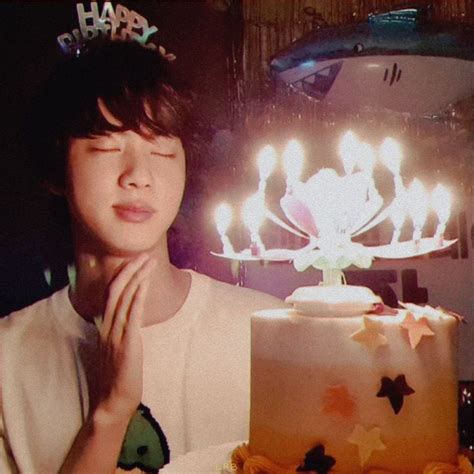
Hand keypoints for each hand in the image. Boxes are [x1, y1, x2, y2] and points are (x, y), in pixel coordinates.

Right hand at [94, 253, 154, 420]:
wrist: (113, 401)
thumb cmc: (118, 376)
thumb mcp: (117, 348)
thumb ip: (121, 331)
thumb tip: (132, 316)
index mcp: (105, 327)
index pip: (111, 293)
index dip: (122, 275)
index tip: (134, 261)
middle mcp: (107, 326)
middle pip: (117, 290)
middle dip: (131, 269)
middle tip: (144, 254)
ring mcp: (115, 334)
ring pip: (124, 298)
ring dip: (137, 277)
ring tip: (149, 262)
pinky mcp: (127, 343)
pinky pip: (131, 315)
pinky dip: (138, 296)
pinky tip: (145, 283)